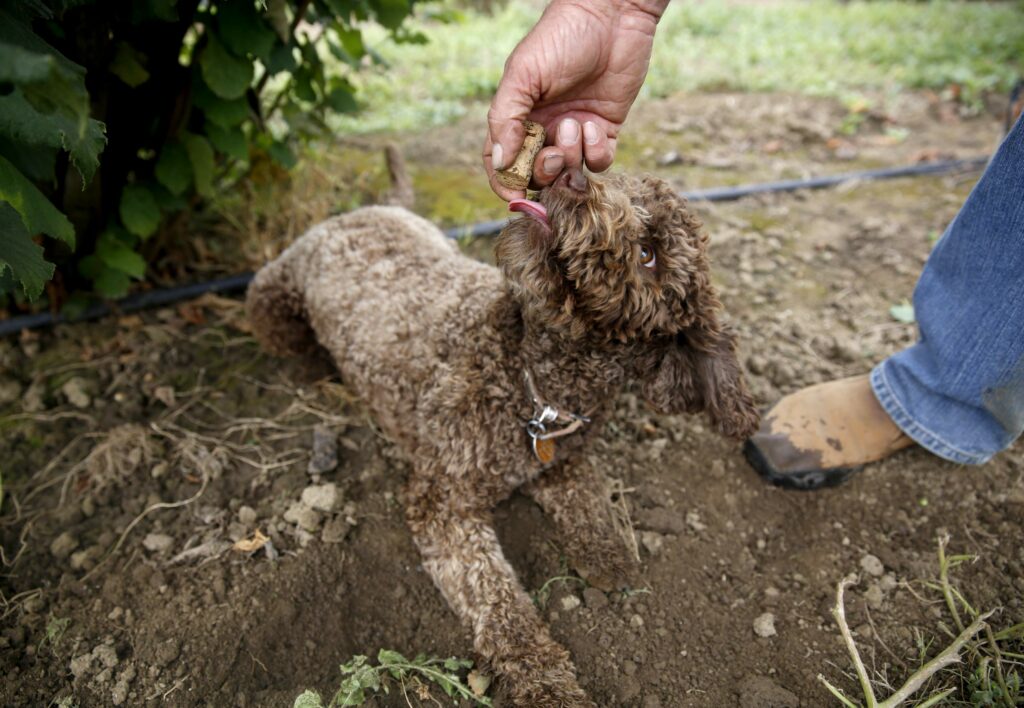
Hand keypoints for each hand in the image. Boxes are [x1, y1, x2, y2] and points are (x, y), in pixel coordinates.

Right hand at [484, 0, 666, 200]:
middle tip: (554, 153)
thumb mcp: (523, 75)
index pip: (503, 162)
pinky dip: (596, 153)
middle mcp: (544, 127)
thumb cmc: (560, 38)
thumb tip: (500, 163)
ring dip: (571, 157)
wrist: (612, 16)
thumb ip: (505, 119)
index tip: (514, 195)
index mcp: (517, 115)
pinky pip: (598, 163)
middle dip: (544, 172)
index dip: (506, 182)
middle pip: (536, 174)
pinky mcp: (604, 130)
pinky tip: (595, 125)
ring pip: (569, 171)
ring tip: (576, 124)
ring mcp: (574, 131)